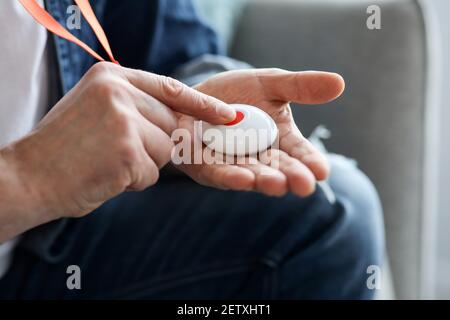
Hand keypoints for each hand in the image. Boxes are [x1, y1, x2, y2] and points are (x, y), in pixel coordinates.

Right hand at [0, 62, 235, 225]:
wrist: (28, 177)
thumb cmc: (65, 149)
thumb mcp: (98, 111)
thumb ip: (137, 109)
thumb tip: (185, 124)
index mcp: (111, 77)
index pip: (171, 87)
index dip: (201, 104)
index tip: (228, 115)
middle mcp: (119, 92)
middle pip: (171, 123)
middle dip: (156, 145)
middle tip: (117, 152)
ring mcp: (123, 120)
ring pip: (165, 150)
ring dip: (144, 164)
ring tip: (108, 162)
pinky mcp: (127, 151)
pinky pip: (152, 173)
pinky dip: (134, 181)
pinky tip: (106, 175)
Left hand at [176, 68, 344, 196]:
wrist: (197, 96)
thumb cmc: (238, 93)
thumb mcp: (270, 84)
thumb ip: (300, 87)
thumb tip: (340, 83)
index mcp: (280, 139)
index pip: (299, 153)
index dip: (310, 162)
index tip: (323, 171)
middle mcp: (260, 157)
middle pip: (278, 169)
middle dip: (291, 177)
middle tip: (305, 185)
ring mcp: (234, 164)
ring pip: (251, 174)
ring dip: (263, 180)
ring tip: (277, 184)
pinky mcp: (206, 167)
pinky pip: (219, 173)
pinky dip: (231, 176)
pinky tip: (243, 179)